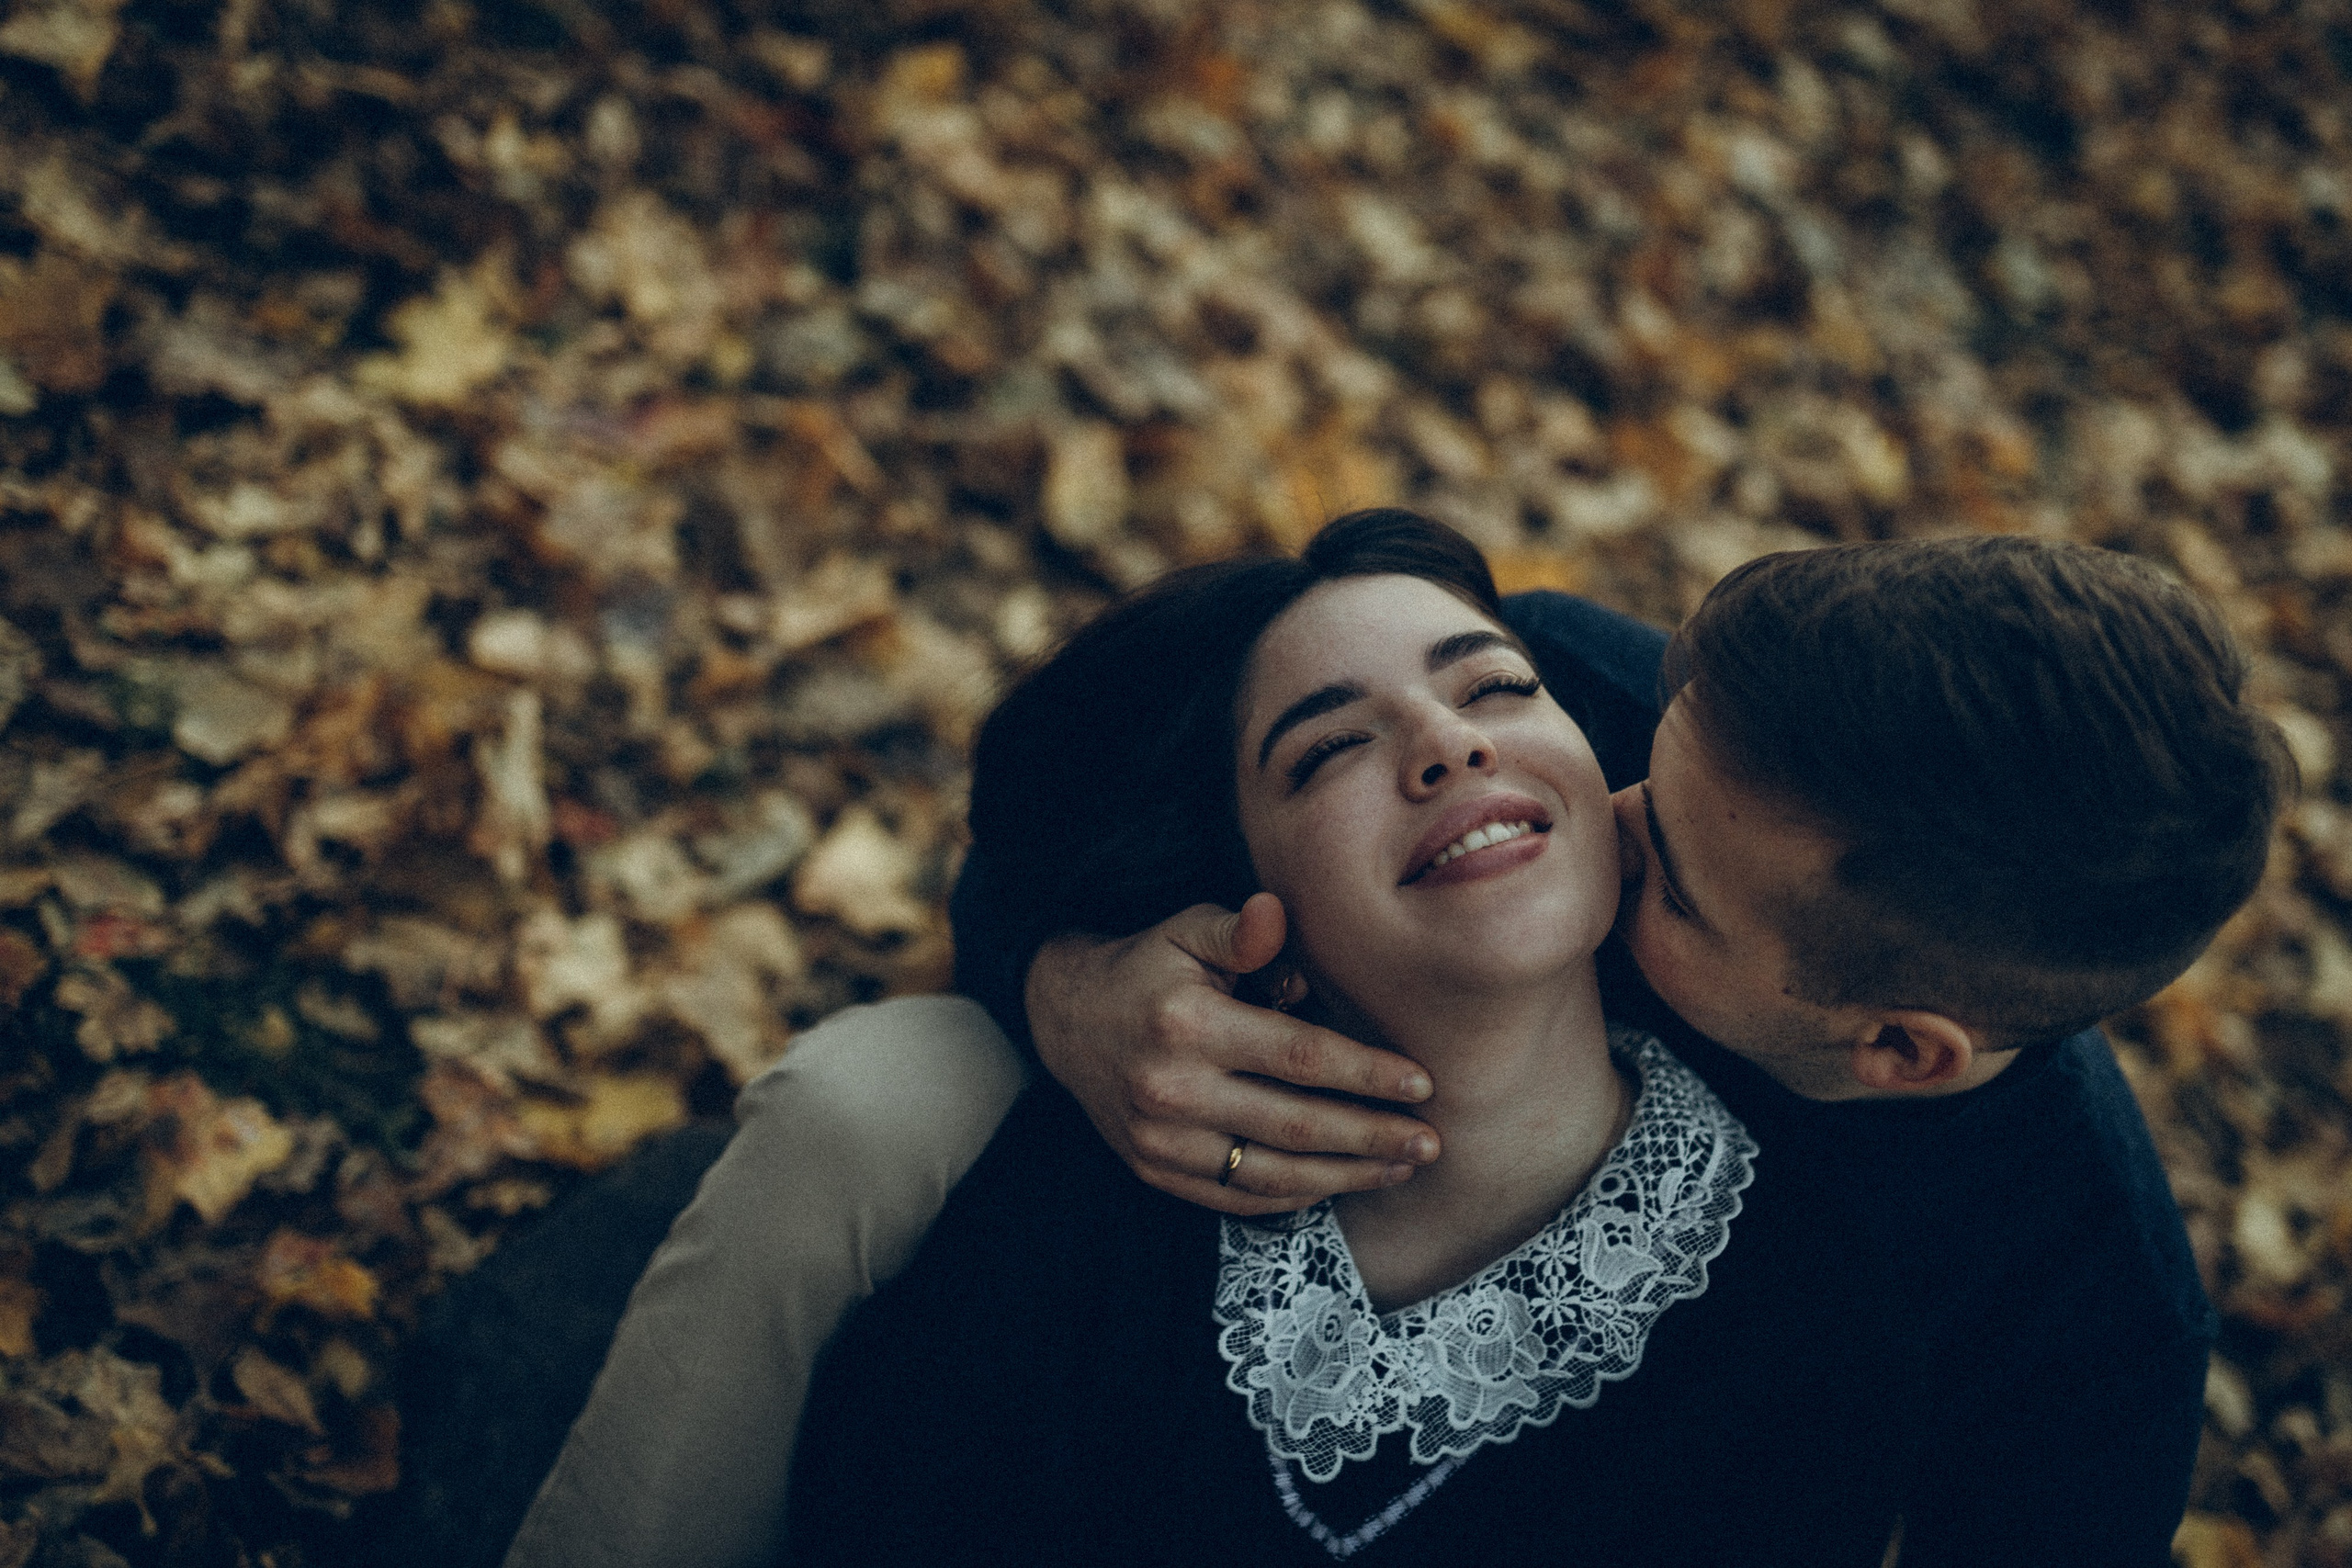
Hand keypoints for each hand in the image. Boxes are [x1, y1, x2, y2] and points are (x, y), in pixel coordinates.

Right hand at [1024, 893, 1439, 1215]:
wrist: (1064, 1018)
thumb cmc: (1147, 967)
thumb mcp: (1185, 930)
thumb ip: (1237, 929)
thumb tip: (1276, 914)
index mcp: (1188, 1023)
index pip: (1297, 1056)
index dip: (1364, 1073)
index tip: (1420, 1081)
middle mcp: (1172, 1090)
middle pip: (1294, 1126)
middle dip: (1372, 1137)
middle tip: (1430, 1142)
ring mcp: (1160, 1141)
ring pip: (1271, 1174)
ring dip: (1345, 1177)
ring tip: (1400, 1167)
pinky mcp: (1155, 1171)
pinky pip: (1236, 1198)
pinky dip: (1293, 1196)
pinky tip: (1339, 1183)